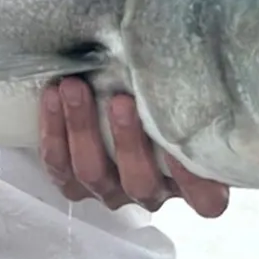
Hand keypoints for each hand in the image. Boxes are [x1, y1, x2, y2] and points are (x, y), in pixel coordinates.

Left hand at [38, 78, 229, 217]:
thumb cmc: (158, 94)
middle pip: (140, 182)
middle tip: (121, 100)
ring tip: (74, 87)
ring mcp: (110, 190)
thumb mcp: (179, 93)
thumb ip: (187, 92)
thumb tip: (188, 59)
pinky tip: (52, 96)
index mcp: (189, 180)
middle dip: (128, 141)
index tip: (184, 144)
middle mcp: (150, 190)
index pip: (205, 199)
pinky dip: (53, 130)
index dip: (195, 180)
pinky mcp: (74, 183)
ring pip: (92, 174)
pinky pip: (59, 166)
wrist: (113, 93)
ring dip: (82, 128)